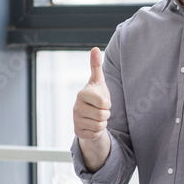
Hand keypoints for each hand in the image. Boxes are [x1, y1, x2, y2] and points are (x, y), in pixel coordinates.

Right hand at [73, 47, 111, 170]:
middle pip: (103, 115)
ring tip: (96, 117)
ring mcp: (75, 120)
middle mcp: (76, 107)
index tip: (102, 101)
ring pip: (100, 126)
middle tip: (100, 110)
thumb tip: (95, 48)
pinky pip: (96, 134)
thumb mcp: (98, 81)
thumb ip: (96, 65)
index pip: (105, 104)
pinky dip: (98, 131)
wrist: (90, 115)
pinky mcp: (77, 132)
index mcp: (82, 94)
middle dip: (106, 114)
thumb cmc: (96, 96)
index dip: (108, 104)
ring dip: (102, 122)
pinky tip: (92, 125)